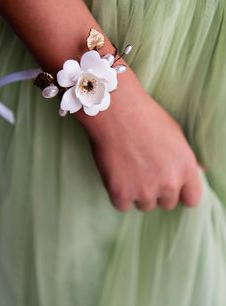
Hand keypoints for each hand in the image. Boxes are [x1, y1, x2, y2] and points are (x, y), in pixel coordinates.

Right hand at [77, 66, 202, 211]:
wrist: (115, 110)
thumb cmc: (145, 116)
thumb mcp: (175, 134)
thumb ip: (186, 159)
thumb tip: (199, 171)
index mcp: (186, 168)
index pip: (191, 199)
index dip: (180, 193)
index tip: (170, 187)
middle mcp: (169, 183)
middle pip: (166, 204)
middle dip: (157, 191)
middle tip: (143, 171)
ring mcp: (144, 190)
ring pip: (144, 205)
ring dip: (137, 193)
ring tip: (128, 169)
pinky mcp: (120, 193)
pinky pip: (121, 205)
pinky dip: (117, 193)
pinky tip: (115, 174)